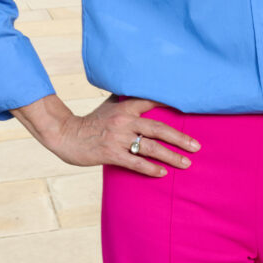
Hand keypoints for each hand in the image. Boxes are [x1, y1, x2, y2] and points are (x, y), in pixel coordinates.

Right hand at [11, 94, 200, 178]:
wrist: (66, 135)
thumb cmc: (91, 121)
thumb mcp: (109, 105)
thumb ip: (127, 99)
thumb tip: (143, 89)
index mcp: (126, 108)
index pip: (153, 102)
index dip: (173, 104)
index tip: (192, 109)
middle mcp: (124, 121)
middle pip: (159, 129)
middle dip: (180, 138)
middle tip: (196, 146)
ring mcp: (118, 139)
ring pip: (151, 148)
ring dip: (171, 156)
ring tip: (186, 162)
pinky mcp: (111, 154)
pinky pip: (135, 162)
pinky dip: (150, 168)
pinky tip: (162, 173)